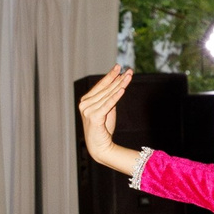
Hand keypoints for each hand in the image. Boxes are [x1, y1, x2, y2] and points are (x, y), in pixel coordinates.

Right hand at [77, 63, 141, 177]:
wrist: (100, 147)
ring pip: (108, 95)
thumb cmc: (103, 129)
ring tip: (129, 77)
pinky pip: (108, 104)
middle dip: (118, 78)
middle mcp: (85, 104)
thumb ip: (109, 98)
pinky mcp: (94, 117)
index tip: (119, 67)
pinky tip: (122, 89)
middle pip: (105, 89)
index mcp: (85, 101)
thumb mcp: (107, 110)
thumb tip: (118, 85)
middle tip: (129, 70)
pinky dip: (115, 97)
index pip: (100, 86)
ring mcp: (88, 110)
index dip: (110, 76)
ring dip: (120, 85)